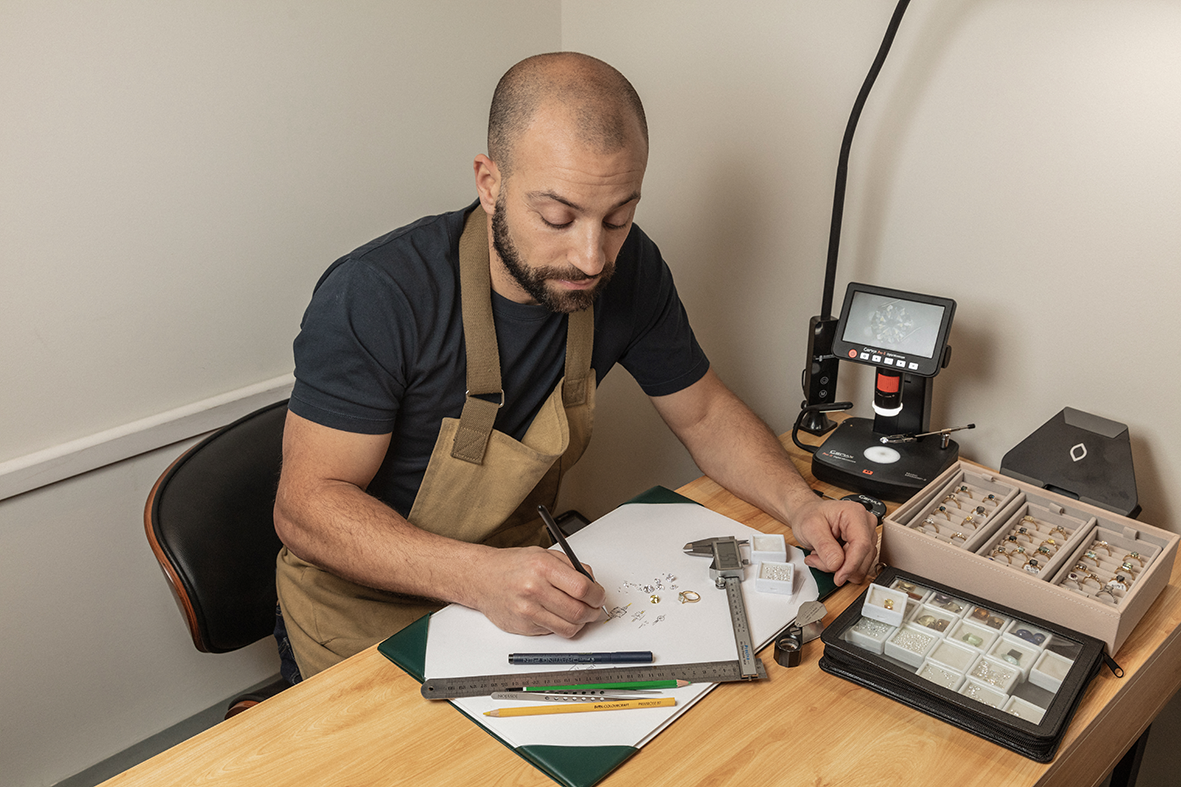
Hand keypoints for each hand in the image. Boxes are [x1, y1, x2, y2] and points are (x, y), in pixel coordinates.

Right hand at [469, 546, 606, 636]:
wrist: (482, 578)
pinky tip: (558, 615)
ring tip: (580, 614)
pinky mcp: (524, 626)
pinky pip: (553, 632)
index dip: (597, 595)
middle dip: (593, 612)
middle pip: (578, 611)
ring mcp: (528, 610)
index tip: (599, 596)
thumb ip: (571, 567)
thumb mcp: (545, 554)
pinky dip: (562, 626)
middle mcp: (534, 589)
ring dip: (581, 623)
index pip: (583, 588)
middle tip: (594, 608)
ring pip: (569, 627)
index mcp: (543, 567)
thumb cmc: (513, 565)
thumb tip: (593, 584)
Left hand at [789, 498, 877, 584]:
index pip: (861, 544)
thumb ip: (824, 546)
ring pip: (860, 567)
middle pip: (862, 558)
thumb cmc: (809, 515)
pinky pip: (856, 568)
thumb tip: (837, 564)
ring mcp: (867, 537)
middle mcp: (865, 525)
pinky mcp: (863, 549)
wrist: (807, 515)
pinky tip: (827, 558)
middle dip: (838, 566)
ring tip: (820, 555)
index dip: (851, 564)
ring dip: (837, 568)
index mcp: (855, 514)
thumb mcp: (810, 527)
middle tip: (816, 558)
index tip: (838, 577)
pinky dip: (840, 568)